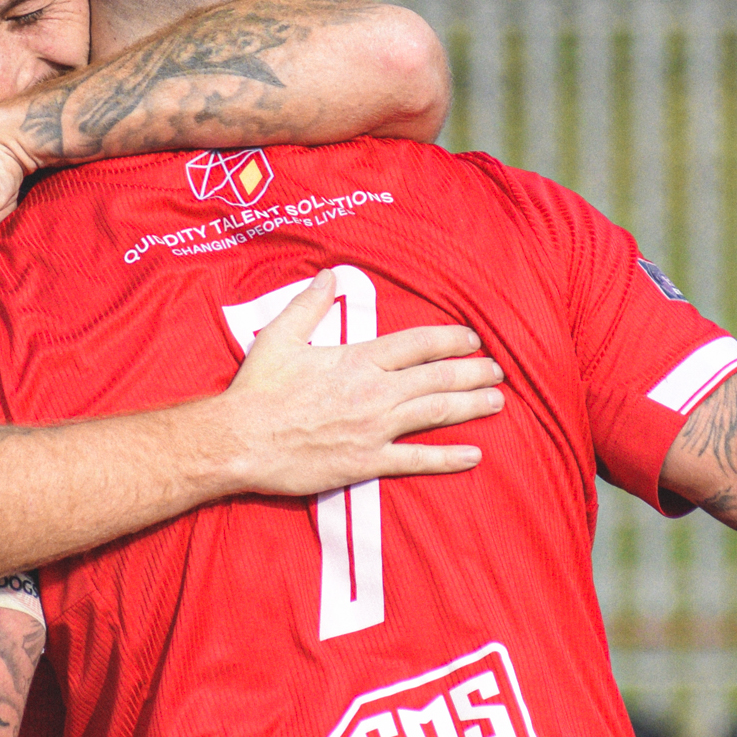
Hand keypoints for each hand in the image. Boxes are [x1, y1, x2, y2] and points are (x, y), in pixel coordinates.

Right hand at [216, 270, 503, 497]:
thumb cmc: (258, 390)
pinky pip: (415, 460)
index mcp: (358, 360)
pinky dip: (447, 458)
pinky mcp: (366, 462)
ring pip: (434, 413)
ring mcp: (373, 429)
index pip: (417, 345)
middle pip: (436, 378)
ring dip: (470, 406)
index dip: (450, 340)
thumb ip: (309, 304)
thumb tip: (328, 275)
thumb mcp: (280, 336)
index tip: (471, 339)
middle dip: (471, 372)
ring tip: (497, 400)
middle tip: (497, 370)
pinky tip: (473, 455)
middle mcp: (374, 392)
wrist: (239, 440)